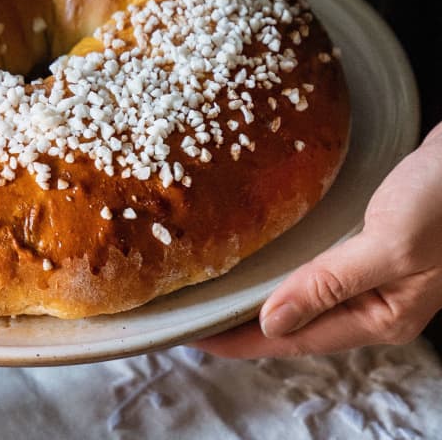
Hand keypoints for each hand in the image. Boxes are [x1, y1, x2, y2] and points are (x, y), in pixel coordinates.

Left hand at [192, 121, 441, 357]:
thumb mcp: (390, 246)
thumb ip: (331, 284)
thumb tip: (272, 321)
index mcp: (383, 316)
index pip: (298, 339)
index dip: (243, 341)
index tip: (197, 337)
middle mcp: (376, 304)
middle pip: (299, 325)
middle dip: (246, 326)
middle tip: (197, 318)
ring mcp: (374, 276)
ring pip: (305, 298)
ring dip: (263, 299)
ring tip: (219, 295)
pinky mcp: (369, 247)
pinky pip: (316, 269)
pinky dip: (285, 271)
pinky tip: (265, 261)